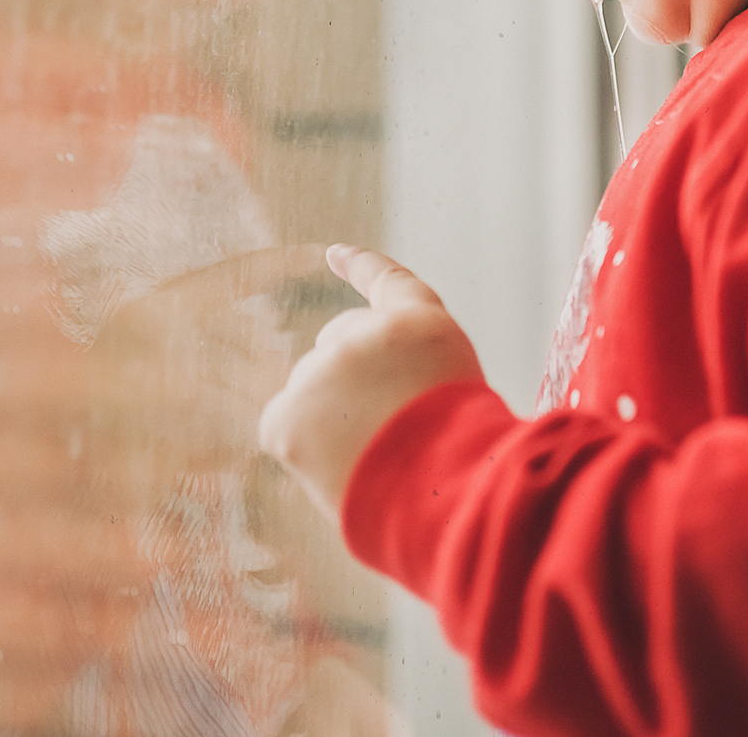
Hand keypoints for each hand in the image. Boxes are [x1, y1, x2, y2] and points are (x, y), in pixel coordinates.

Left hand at [257, 244, 486, 519]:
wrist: (448, 494)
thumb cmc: (463, 459)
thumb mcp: (459, 395)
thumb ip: (410, 375)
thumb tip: (368, 397)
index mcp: (420, 324)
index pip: (388, 282)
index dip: (361, 265)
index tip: (335, 254)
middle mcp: (365, 334)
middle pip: (340, 351)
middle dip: (355, 384)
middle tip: (396, 433)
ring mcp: (321, 371)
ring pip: (314, 393)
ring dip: (337, 424)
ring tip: (379, 460)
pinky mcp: (286, 417)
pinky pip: (284, 428)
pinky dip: (304, 450)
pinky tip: (342, 469)